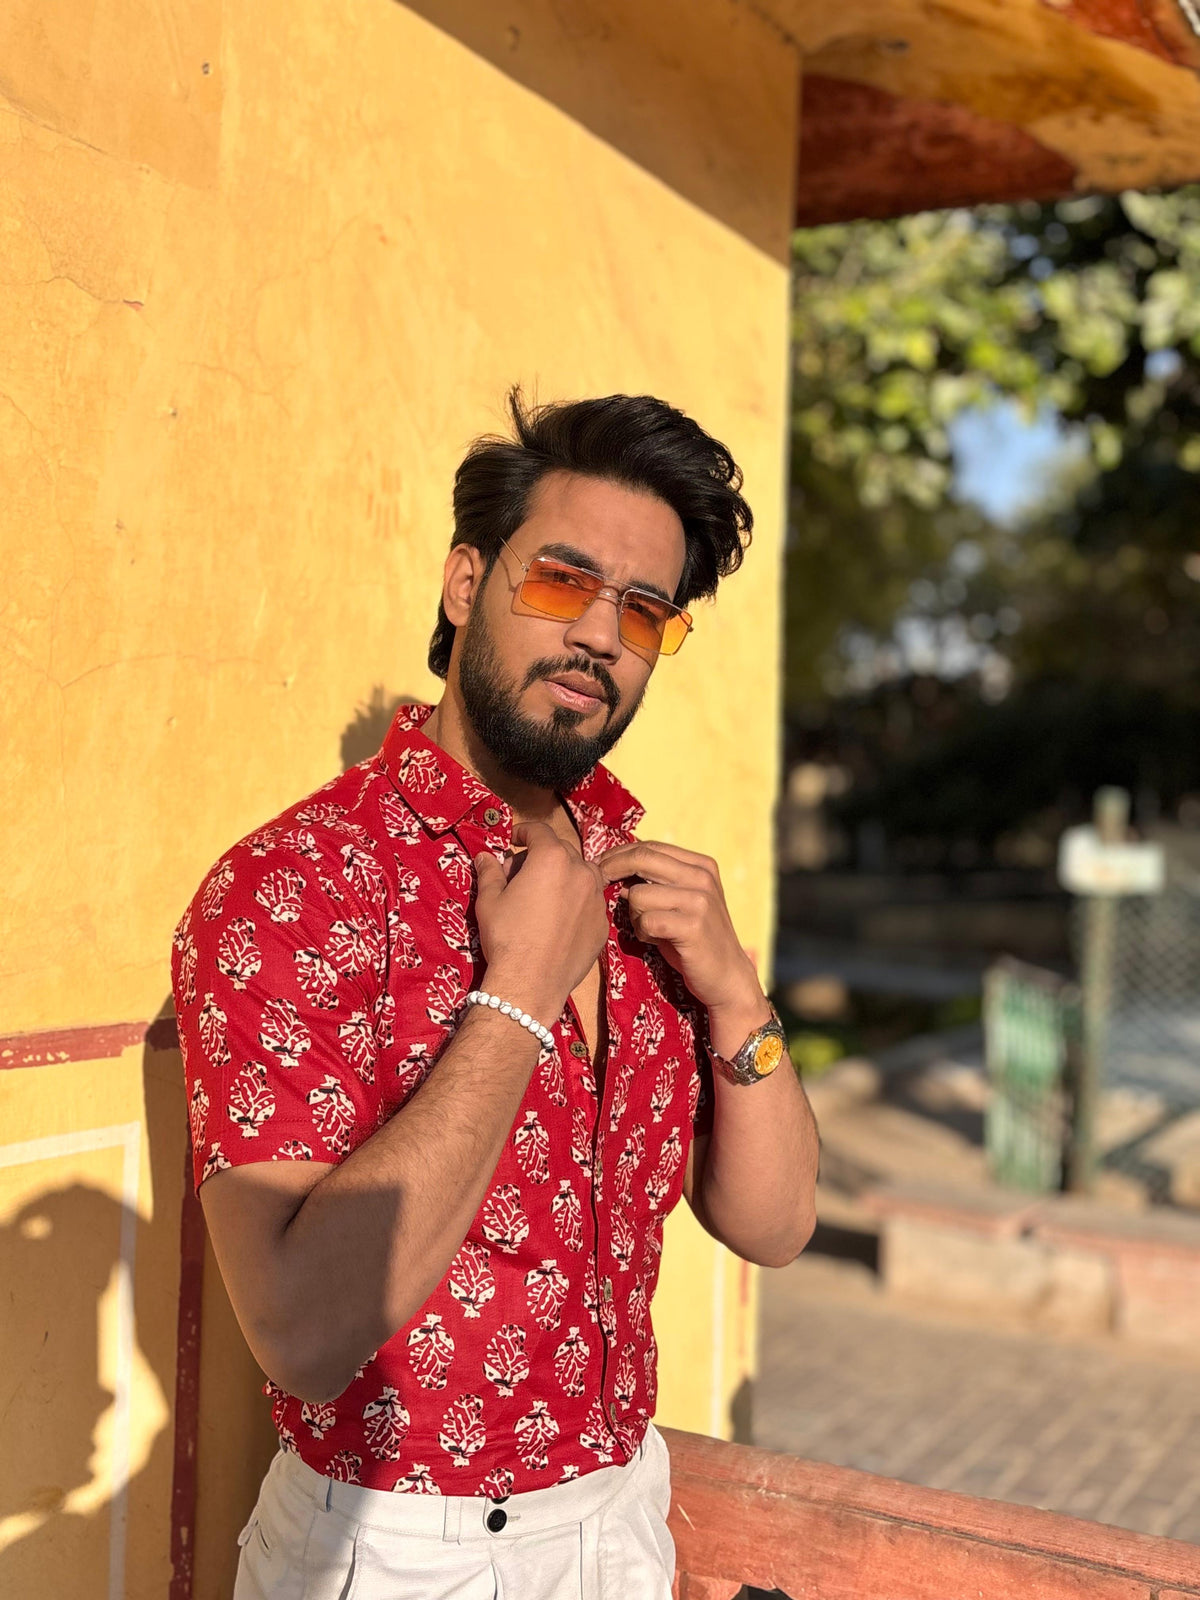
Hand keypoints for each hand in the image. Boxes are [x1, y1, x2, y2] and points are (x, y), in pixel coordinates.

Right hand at [474, 822, 608, 1021]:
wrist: (531, 982)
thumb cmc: (506, 936)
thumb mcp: (489, 900)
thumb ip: (490, 872)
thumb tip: (485, 856)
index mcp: (552, 858)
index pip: (539, 831)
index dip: (524, 832)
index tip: (514, 839)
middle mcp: (581, 872)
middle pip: (562, 851)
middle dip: (542, 856)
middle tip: (521, 874)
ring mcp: (596, 899)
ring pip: (583, 875)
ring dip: (566, 876)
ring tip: (546, 893)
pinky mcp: (602, 924)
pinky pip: (590, 903)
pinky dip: (577, 903)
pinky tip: (560, 920)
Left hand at [598, 841, 764, 1020]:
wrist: (727, 976)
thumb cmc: (694, 938)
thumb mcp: (680, 901)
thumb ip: (656, 882)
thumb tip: (613, 868)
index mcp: (701, 865)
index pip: (650, 847)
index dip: (619, 854)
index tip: (598, 864)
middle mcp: (703, 877)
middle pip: (642, 859)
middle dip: (612, 869)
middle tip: (598, 882)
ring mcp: (700, 901)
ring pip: (638, 894)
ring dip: (633, 915)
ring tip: (647, 928)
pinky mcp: (693, 927)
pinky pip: (646, 921)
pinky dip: (642, 932)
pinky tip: (654, 940)